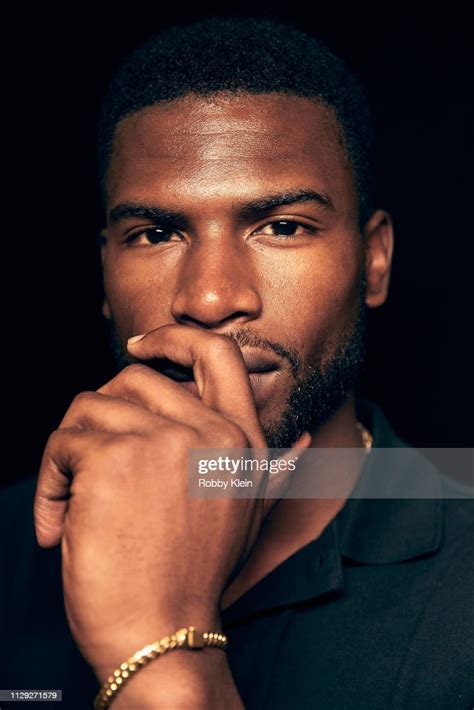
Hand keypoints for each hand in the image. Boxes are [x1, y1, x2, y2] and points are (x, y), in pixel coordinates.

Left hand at [33, 324, 307, 687]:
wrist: (165, 636)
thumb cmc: (196, 578)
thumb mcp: (249, 518)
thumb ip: (274, 472)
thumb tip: (304, 444)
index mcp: (244, 442)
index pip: (217, 354)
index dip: (174, 338)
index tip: (139, 348)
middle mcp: (211, 433)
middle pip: (136, 376)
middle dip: (103, 412)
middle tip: (89, 457)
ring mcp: (165, 441)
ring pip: (92, 406)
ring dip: (70, 455)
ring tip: (73, 503)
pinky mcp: (115, 458)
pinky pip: (63, 441)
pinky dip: (50, 481)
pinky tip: (60, 522)